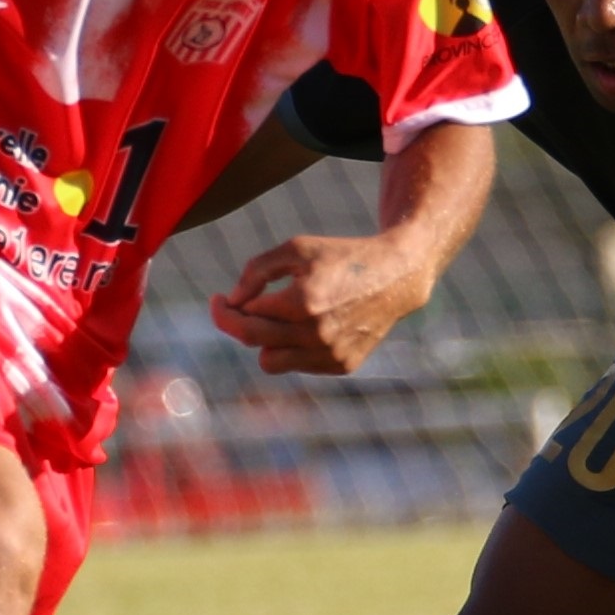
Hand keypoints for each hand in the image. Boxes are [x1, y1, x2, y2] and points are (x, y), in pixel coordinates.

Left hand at [208, 232, 433, 376]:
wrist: (397, 277)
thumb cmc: (341, 257)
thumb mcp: (296, 248)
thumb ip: (256, 271)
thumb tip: (233, 301)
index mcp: (303, 303)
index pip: (245, 320)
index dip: (224, 311)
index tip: (218, 300)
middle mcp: (317, 334)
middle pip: (254, 343)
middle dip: (237, 324)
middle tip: (232, 308)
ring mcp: (331, 355)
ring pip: (271, 362)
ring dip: (266, 341)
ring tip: (278, 316)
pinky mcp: (342, 366)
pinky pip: (299, 365)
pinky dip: (294, 347)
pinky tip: (310, 325)